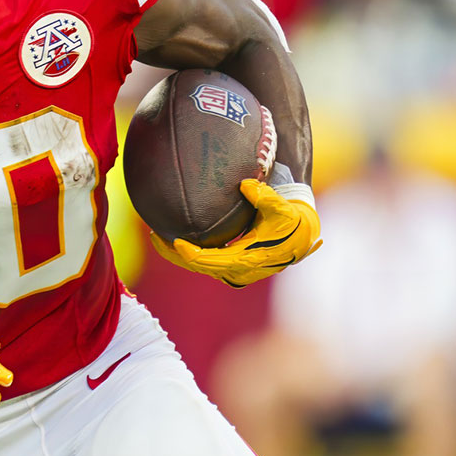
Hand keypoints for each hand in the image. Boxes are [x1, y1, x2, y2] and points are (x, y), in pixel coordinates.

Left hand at [150, 178, 320, 287]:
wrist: (302, 234)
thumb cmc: (291, 220)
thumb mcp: (281, 208)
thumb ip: (265, 197)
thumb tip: (246, 185)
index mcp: (248, 259)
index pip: (212, 261)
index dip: (192, 254)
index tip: (175, 241)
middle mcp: (239, 270)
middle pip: (199, 267)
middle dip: (175, 254)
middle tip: (154, 236)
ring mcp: (235, 270)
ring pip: (200, 266)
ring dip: (178, 255)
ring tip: (157, 236)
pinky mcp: (232, 265)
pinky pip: (205, 262)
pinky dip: (189, 252)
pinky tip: (174, 237)